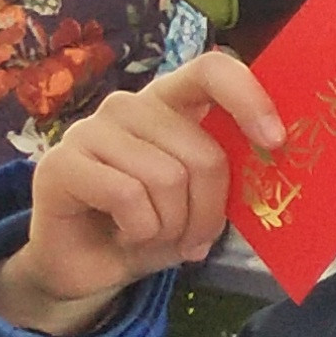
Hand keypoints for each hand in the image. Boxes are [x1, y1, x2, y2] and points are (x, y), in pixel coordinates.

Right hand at [0, 55, 282, 334]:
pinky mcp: (60, 163)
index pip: (212, 70)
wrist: (83, 266)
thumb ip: (230, 174)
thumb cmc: (150, 227)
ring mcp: (90, 130)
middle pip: (202, 152)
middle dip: (209, 210)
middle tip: (196, 239)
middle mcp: (130, 105)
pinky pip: (127, 195)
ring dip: (172, 226)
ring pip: (167, 177)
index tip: (275, 141)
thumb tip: (275, 154)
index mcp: (171, 103)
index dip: (248, 98)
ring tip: (155, 237)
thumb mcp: (200, 203)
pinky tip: (126, 235)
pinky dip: (140, 230)